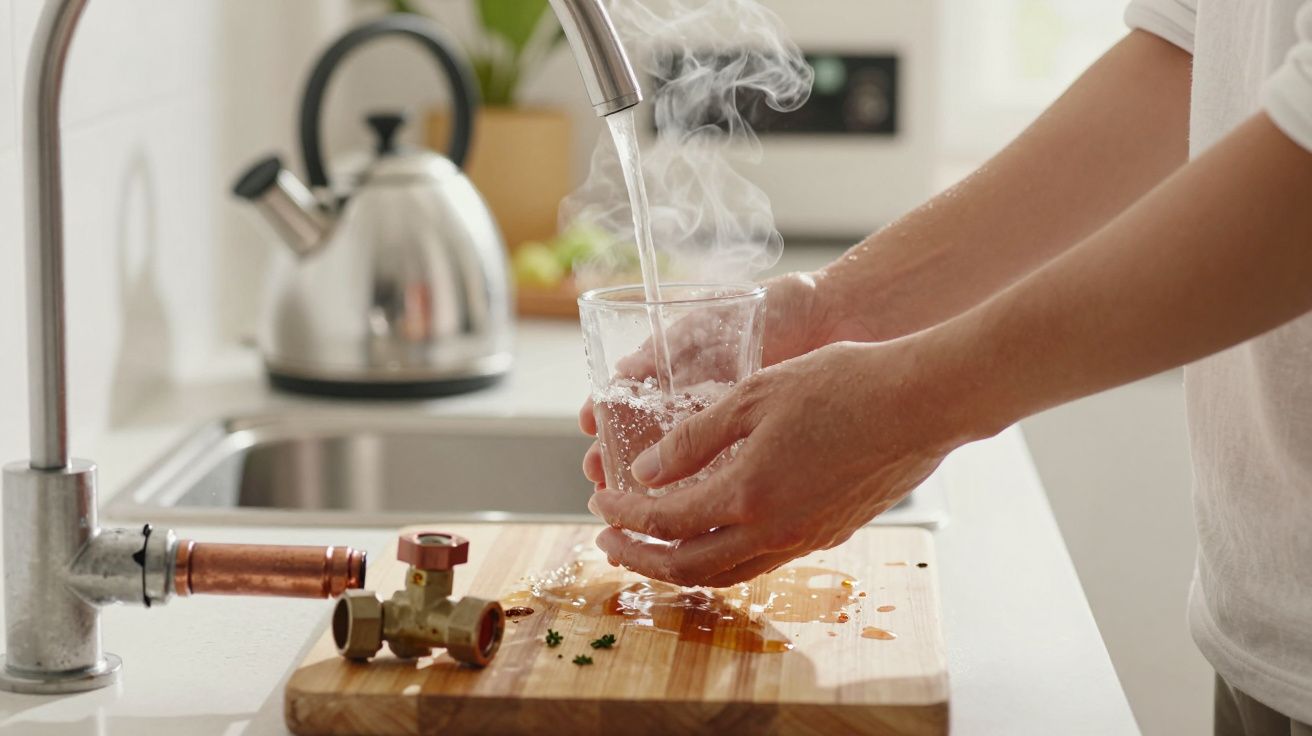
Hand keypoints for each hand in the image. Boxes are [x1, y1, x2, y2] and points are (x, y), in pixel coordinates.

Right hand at [580, 271, 838, 488]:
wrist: (843, 317)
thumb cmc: (780, 308)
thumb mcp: (713, 322)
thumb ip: (667, 345)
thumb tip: (620, 371)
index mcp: (684, 375)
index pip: (632, 403)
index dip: (608, 420)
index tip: (590, 431)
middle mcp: (702, 405)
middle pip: (649, 444)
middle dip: (620, 463)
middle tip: (601, 481)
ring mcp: (734, 431)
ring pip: (684, 469)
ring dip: (653, 489)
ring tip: (632, 505)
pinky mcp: (765, 450)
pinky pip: (727, 477)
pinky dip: (705, 494)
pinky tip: (690, 508)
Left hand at [585, 340, 978, 586]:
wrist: (921, 402)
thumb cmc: (841, 385)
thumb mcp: (754, 396)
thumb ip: (694, 438)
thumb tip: (648, 471)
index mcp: (747, 494)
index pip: (664, 521)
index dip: (624, 515)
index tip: (600, 502)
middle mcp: (773, 530)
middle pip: (688, 566)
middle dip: (639, 558)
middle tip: (607, 543)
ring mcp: (805, 538)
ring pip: (726, 573)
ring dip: (679, 566)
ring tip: (651, 550)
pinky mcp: (829, 534)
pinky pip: (761, 562)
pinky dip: (722, 559)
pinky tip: (714, 536)